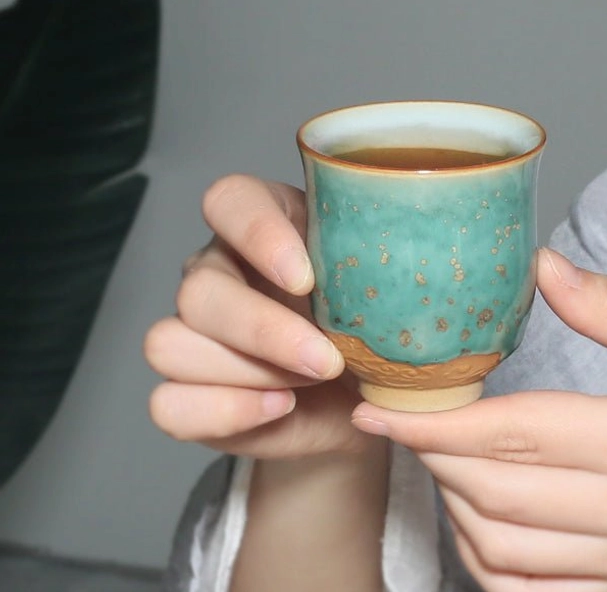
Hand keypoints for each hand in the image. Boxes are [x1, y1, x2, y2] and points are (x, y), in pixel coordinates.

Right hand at [145, 175, 373, 457]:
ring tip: (309, 383)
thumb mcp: (388, 286)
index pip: (229, 200)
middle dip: (265, 332)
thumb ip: (392, 261)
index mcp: (264, 225)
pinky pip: (166, 405)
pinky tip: (279, 408)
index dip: (258, 235)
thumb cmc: (374, 326)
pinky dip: (225, 412)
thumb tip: (433, 253)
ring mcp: (192, 331)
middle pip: (198, 289)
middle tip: (329, 359)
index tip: (307, 279)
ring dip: (248, 373)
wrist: (361, 397)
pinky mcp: (184, 392)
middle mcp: (218, 269)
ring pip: (169, 343)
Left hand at [352, 248, 606, 590]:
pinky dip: (493, 562)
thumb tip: (541, 268)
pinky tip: (479, 520)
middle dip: (433, 457)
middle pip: (499, 495)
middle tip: (405, 418)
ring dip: (455, 506)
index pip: (516, 435)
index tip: (383, 409)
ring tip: (439, 458)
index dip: (437, 423)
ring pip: (509, 552)